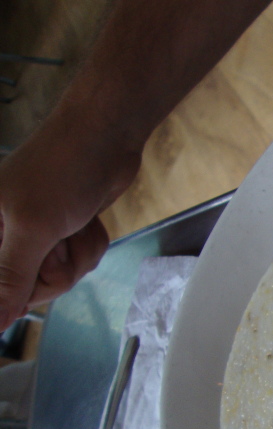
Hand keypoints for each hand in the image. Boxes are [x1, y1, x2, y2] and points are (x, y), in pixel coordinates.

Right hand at [0, 109, 140, 329]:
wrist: (106, 138)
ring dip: (77, 255)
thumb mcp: (32, 229)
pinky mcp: (61, 233)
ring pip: (57, 277)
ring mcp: (33, 236)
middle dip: (55, 269)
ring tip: (75, 225)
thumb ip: (9, 278)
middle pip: (27, 289)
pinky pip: (77, 261)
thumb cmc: (62, 169)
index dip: (17, 290)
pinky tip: (87, 221)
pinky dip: (89, 245)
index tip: (43, 264)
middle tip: (59, 242)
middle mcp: (1, 235)